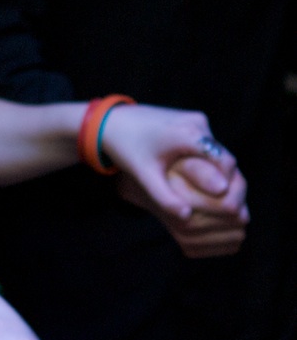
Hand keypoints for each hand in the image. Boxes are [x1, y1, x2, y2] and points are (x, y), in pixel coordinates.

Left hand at [103, 106, 247, 256]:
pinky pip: (210, 146)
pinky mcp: (192, 122)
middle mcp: (197, 123)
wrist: (110, 121)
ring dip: (220, 174)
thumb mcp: (144, 175)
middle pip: (226, 157)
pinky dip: (211, 164)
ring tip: (217, 200)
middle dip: (229, 183)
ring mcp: (196, 120)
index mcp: (188, 133)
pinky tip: (204, 183)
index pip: (225, 162)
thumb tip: (187, 219)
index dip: (229, 186)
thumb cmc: (126, 148)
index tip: (228, 208)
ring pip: (219, 152)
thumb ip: (165, 197)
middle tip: (229, 209)